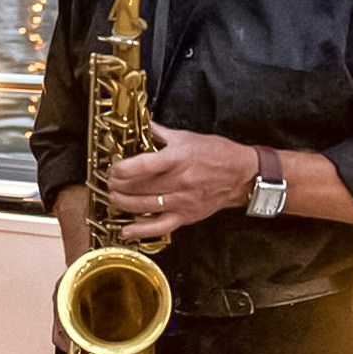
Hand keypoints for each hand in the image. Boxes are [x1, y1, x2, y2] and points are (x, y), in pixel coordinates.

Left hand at [106, 122, 254, 238]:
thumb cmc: (216, 153)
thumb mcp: (187, 137)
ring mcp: (182, 201)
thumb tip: (140, 123)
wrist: (243, 175)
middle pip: (139, 187)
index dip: (122, 168)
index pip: (143, 166)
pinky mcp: (186, 216)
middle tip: (109, 181)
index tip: (113, 168)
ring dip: (123, 203)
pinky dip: (141, 230)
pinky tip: (125, 230)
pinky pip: (160, 226)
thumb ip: (159, 132)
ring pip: (145, 206)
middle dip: (118, 185)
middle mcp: (179, 181)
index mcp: (178, 159)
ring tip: (113, 197)